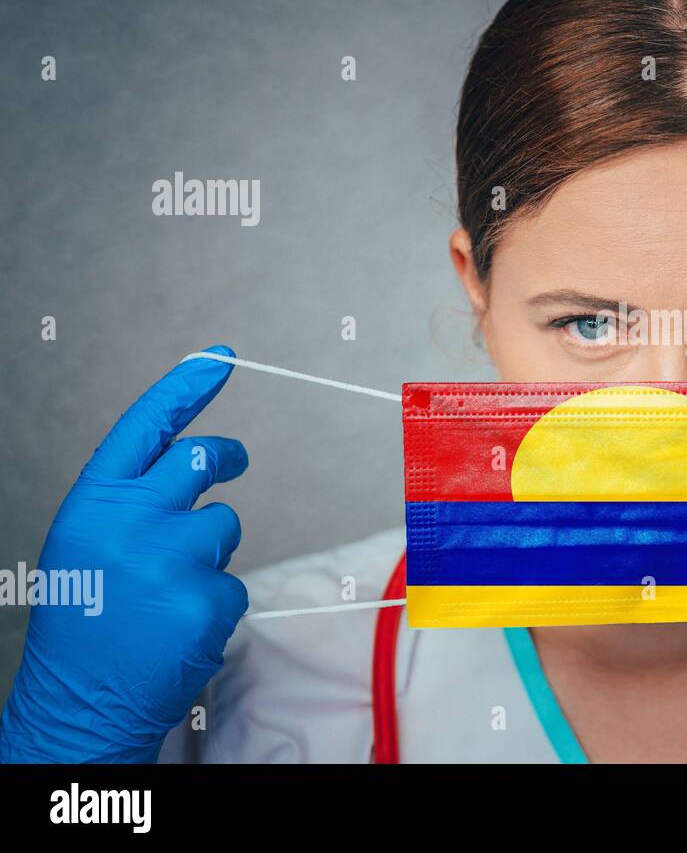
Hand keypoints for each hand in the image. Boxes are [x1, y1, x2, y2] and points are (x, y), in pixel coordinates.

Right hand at [0, 346, 248, 762]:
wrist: (77, 702)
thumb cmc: (85, 619)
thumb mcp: (89, 544)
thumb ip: (133, 500)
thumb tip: (196, 460)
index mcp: (94, 502)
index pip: (147, 426)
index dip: (186, 387)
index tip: (221, 357)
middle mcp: (130, 520)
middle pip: (202, 459)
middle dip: (226, 457)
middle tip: (235, 461)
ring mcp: (171, 558)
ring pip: (225, 525)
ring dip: (209, 553)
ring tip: (165, 594)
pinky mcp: (206, 598)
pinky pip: (234, 583)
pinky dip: (214, 604)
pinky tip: (177, 629)